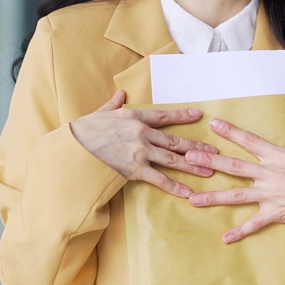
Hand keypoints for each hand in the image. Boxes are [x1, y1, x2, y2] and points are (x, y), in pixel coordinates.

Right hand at [70, 90, 216, 197]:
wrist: (72, 150)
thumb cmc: (83, 131)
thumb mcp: (100, 113)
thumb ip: (114, 104)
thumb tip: (121, 93)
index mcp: (134, 115)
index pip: (164, 115)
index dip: (183, 115)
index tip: (198, 114)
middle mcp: (141, 132)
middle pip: (175, 140)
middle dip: (196, 146)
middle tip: (213, 151)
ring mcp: (140, 151)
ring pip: (173, 159)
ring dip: (193, 166)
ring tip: (209, 171)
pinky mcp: (134, 169)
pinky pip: (159, 179)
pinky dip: (175, 186)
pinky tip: (188, 192)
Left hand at [184, 113, 284, 242]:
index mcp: (278, 156)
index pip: (250, 141)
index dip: (231, 132)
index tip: (213, 124)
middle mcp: (270, 174)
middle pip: (234, 167)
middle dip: (210, 162)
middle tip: (188, 157)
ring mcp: (271, 194)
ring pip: (237, 196)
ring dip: (213, 198)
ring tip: (192, 199)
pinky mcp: (275, 212)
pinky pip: (255, 224)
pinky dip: (240, 232)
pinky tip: (224, 238)